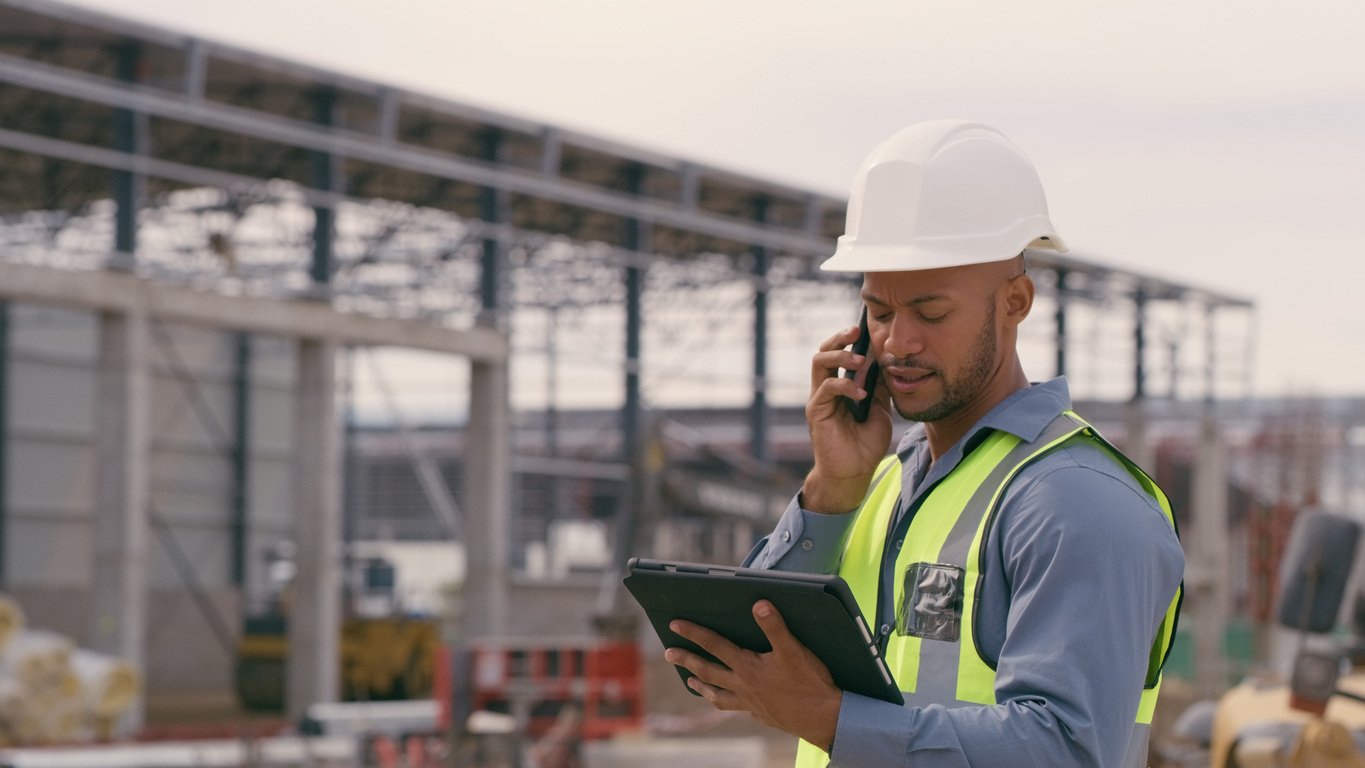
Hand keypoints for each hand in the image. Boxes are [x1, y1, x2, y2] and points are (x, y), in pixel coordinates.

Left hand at [664, 600, 840, 749]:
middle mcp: (744, 686)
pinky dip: (728, 703)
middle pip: (708, 671)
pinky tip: (730, 701)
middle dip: (687, 661)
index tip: (674, 625)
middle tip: (668, 654)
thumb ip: (775, 627)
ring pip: (718, 695)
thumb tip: (759, 604)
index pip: (714, 645)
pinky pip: (736, 708)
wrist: (823, 719)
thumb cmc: (809, 684)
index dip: (694, 633)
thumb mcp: (794, 650)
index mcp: (748, 668)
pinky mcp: (761, 714)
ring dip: (702, 687)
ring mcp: (751, 703)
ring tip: (690, 683)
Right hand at [803, 325, 892, 512]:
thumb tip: (887, 362)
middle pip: (823, 350)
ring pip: (819, 362)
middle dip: (840, 338)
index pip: (839, 353)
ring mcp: (819, 399)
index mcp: (839, 386)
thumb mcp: (880, 409)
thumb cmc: (865, 444)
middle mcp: (825, 388)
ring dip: (841, 356)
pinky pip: (826, 387)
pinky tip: (861, 394)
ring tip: (861, 362)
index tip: (867, 327)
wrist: (854, 473)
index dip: (850, 339)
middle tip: (858, 333)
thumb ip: (879, 387)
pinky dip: (845, 385)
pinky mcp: (816, 411)